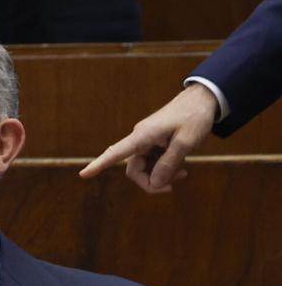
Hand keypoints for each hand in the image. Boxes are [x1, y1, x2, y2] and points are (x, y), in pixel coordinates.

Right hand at [78, 83, 218, 193]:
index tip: (83, 174)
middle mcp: (140, 139)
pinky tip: (180, 167)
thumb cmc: (194, 117)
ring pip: (144, 168)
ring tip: (183, 173)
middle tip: (173, 186)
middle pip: (133, 170)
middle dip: (151, 182)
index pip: (115, 153)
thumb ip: (169, 164)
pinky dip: (165, 169)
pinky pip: (153, 163)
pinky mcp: (154, 143)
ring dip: (161, 176)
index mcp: (142, 136)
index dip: (99, 165)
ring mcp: (147, 142)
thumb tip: (154, 184)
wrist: (202, 100)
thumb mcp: (186, 142)